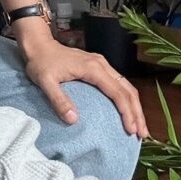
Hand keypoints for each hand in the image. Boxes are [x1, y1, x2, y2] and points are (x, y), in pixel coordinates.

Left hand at [22, 37, 147, 137]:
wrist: (38, 45)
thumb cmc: (40, 63)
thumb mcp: (45, 82)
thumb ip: (59, 100)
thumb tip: (74, 120)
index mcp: (93, 69)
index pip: (117, 93)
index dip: (126, 112)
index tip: (131, 130)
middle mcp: (102, 65)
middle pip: (128, 90)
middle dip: (137, 112)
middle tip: (142, 134)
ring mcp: (102, 65)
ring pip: (126, 86)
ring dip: (134, 106)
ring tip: (139, 127)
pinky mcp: (98, 67)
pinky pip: (118, 84)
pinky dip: (126, 99)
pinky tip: (126, 111)